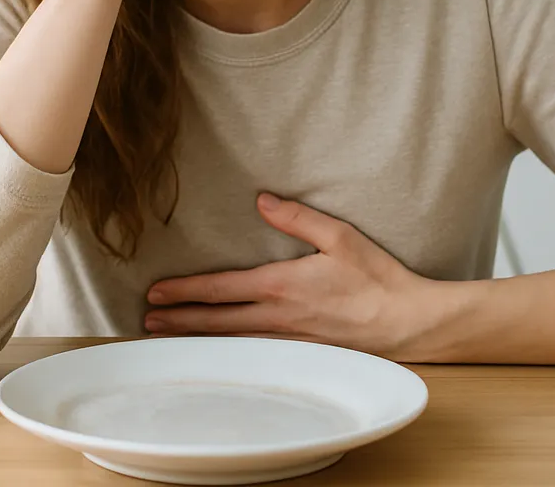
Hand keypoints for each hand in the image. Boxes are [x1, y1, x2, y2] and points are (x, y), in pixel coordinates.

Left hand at [144, 193, 436, 360]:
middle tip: (147, 320)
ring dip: (198, 339)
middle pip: (216, 322)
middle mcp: (279, 317)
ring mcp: (289, 341)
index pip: (221, 289)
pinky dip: (228, 353)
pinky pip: (254, 354)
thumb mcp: (339, 236)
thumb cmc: (376, 277)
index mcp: (282, 285)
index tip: (157, 292)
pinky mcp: (302, 354)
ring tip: (170, 337)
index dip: (185, 291)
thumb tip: (262, 200)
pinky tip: (218, 354)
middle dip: (179, 320)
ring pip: (231, 342)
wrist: (406, 322)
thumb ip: (296, 217)